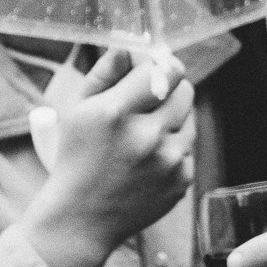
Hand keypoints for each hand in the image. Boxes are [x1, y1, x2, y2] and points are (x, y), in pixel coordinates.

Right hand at [23, 50, 193, 266]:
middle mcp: (146, 136)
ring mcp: (168, 161)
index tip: (153, 66)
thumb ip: (106, 73)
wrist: (81, 219)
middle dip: (170, 87)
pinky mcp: (182, 181)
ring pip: (190, 116)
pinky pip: (189, 147)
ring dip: (173, 117)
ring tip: (145, 132)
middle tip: (151, 96)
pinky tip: (148, 159)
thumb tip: (130, 46)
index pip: (162, 69)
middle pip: (184, 89)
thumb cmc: (75, 159)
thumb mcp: (78, 111)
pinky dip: (174, 147)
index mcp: (115, 112)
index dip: (159, 63)